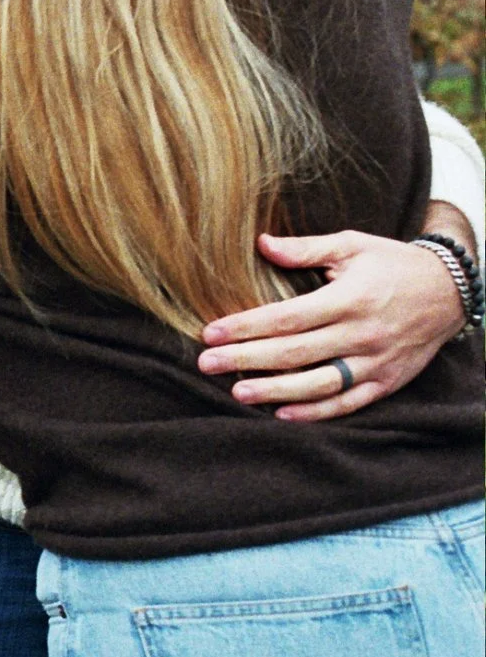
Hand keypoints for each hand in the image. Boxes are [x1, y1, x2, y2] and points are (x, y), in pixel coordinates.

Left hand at [197, 229, 465, 419]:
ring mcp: (376, 361)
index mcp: (349, 299)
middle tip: (206, 363)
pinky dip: (316, 412)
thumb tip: (261, 243)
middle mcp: (362, 333)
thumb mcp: (352, 245)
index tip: (210, 333)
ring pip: (319, 383)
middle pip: (295, 353)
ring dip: (275, 392)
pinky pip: (348, 402)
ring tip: (237, 393)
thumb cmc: (393, 263)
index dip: (246, 326)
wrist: (451, 290)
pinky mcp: (387, 381)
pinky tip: (283, 414)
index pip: (287, 318)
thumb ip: (306, 249)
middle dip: (246, 359)